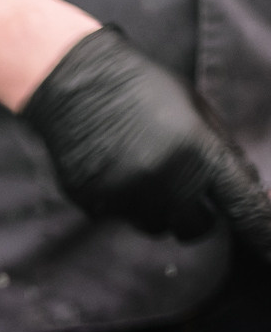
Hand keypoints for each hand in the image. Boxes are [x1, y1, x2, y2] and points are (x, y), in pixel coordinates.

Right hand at [23, 27, 270, 260]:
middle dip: (193, 218)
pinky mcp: (93, 201)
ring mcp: (126, 193)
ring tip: (142, 176)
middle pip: (192, 229)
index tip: (269, 250)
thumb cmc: (145, 89)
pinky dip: (119, 203)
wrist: (80, 82)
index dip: (259, 228)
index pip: (241, 203)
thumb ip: (220, 152)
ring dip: (155, 211)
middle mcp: (164, 179)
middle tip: (184, 198)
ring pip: (153, 226)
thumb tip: (246, 188)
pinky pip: (116, 217)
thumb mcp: (197, 111)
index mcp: (199, 152)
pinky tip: (112, 171)